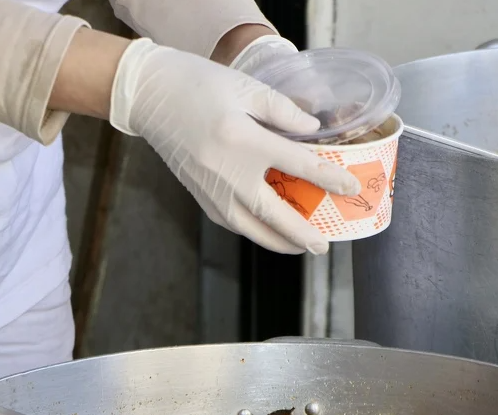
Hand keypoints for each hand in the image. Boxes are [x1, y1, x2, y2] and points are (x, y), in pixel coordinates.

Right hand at [109, 38, 360, 254]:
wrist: (147, 95)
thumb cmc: (196, 84)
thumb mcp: (245, 87)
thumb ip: (283, 110)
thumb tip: (313, 131)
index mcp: (243, 141)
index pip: (300, 166)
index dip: (330, 178)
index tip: (350, 187)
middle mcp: (228, 174)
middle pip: (275, 215)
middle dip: (303, 234)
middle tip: (323, 246)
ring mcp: (211, 190)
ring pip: (252, 229)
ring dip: (278, 242)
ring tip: (300, 247)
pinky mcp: (199, 196)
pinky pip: (233, 223)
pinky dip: (254, 232)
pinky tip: (267, 232)